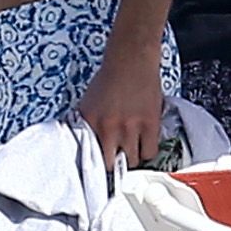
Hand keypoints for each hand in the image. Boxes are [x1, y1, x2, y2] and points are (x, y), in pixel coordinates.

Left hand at [77, 52, 162, 169]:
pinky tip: (144, 147)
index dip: (94, 166)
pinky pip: (149, 152)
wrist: (130, 60)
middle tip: (116, 163)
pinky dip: (146, 153)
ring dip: (130, 160)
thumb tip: (81, 143)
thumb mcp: (88, 102)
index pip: (88, 157)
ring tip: (130, 153)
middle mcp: (108, 128)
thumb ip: (85, 123)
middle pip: (109, 163)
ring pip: (131, 160)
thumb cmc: (109, 79)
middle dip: (112, 165)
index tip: (98, 170)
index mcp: (89, 123)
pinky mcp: (150, 125)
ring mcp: (130, 128)